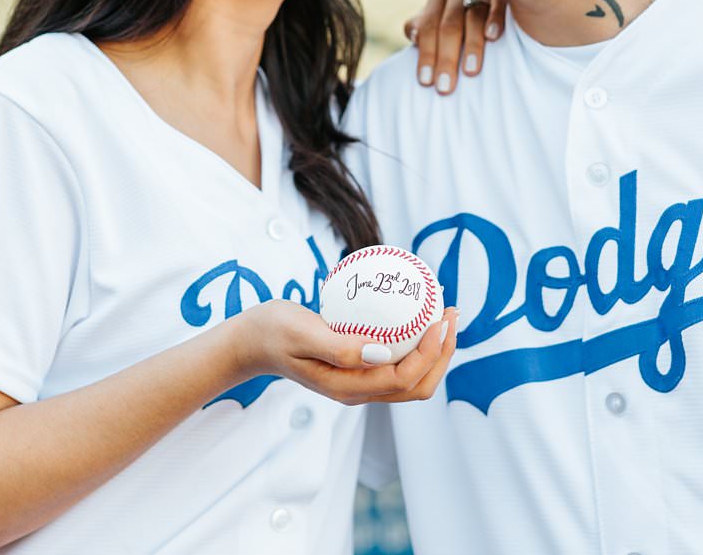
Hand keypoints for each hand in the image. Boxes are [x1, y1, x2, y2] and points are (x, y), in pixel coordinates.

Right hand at [228, 299, 458, 405]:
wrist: (251, 342)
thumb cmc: (273, 332)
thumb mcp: (301, 333)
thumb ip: (339, 346)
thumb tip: (383, 352)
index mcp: (348, 387)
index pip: (404, 379)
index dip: (431, 353)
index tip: (439, 318)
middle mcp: (359, 391)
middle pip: (418, 386)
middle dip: (443, 353)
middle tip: (450, 312)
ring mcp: (360, 383)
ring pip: (413, 379)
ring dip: (436, 351)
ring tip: (444, 313)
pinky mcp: (360, 369)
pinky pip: (399, 364)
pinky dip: (418, 345)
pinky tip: (420, 316)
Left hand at [404, 0, 504, 95]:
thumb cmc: (471, 11)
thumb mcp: (445, 13)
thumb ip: (427, 25)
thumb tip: (414, 36)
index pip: (429, 27)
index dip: (426, 55)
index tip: (426, 82)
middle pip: (450, 25)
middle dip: (446, 58)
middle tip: (445, 87)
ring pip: (474, 16)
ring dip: (472, 45)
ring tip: (470, 72)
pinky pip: (500, 1)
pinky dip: (495, 18)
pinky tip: (493, 37)